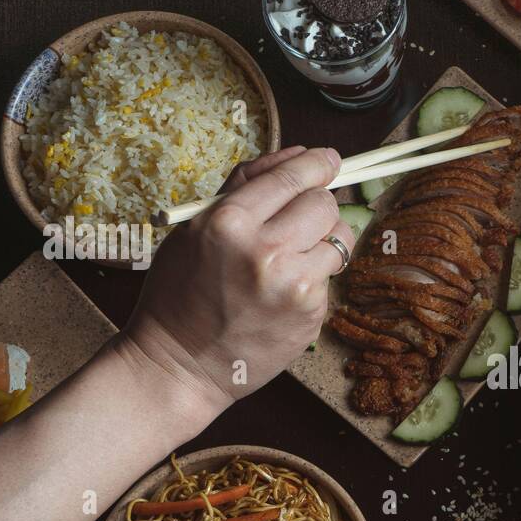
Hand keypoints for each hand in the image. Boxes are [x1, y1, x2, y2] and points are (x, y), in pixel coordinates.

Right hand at [115, 146, 353, 423]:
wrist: (180, 366)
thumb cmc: (181, 293)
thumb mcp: (195, 228)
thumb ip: (244, 185)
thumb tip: (297, 154)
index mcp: (230, 222)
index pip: (292, 177)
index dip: (317, 164)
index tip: (329, 159)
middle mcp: (266, 251)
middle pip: (325, 204)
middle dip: (318, 204)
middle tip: (301, 217)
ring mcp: (294, 285)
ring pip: (340, 238)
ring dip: (324, 239)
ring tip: (294, 254)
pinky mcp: (311, 313)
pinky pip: (329, 277)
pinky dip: (314, 277)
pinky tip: (283, 291)